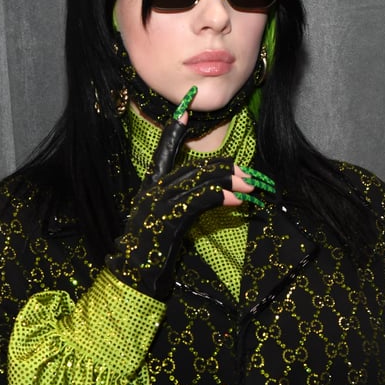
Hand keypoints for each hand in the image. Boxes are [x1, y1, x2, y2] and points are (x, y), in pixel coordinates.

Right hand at [106, 92, 273, 299]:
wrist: (134, 276)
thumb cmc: (152, 251)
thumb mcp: (167, 222)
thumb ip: (183, 205)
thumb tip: (212, 194)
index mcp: (150, 187)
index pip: (163, 151)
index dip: (174, 129)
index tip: (185, 107)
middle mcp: (153, 190)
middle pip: (194, 168)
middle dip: (225, 169)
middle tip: (249, 173)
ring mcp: (158, 203)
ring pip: (199, 181)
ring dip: (229, 182)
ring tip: (251, 185)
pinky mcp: (167, 219)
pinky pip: (198, 201)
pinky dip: (220, 197)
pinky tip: (237, 199)